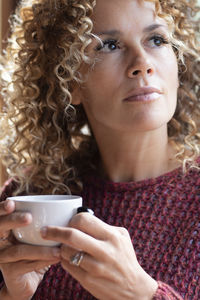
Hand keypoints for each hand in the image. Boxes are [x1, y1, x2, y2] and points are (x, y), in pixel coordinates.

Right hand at [0, 200, 60, 299]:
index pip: (1, 215)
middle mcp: (1, 241)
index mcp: (6, 228)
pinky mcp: (10, 273)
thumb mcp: (39, 234)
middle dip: (13, 221)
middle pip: (0, 228)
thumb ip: (46, 220)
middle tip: (29, 217)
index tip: (12, 202)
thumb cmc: (36, 251)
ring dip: (39, 248)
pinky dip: (43, 260)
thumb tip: (72, 207)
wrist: (27, 280)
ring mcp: (3, 258)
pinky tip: (57, 257)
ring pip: (18, 250)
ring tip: (58, 247)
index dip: (2, 208)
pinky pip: (26, 265)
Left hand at [41, 213, 157, 299]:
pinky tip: (68, 258)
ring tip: (61, 246)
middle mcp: (104, 251)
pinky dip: (64, 260)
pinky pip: (67, 266)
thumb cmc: (125, 258)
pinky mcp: (88, 281)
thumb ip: (103, 226)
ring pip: (66, 252)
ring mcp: (95, 267)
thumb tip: (80, 219)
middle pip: (71, 235)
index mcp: (112, 236)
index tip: (67, 221)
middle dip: (54, 231)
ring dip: (60, 248)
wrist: (134, 290)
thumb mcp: (122, 237)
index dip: (72, 219)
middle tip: (43, 231)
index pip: (84, 220)